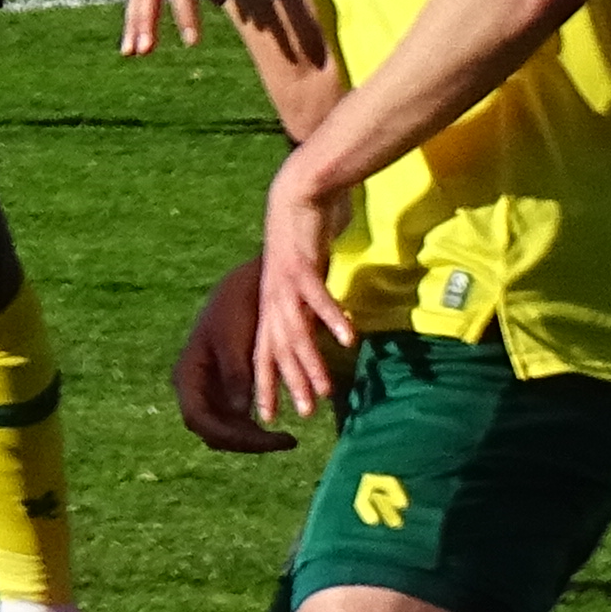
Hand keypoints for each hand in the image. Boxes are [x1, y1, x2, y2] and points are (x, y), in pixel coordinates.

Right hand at [170, 255, 292, 452]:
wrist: (247, 288)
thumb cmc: (238, 308)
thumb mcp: (235, 340)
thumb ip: (236, 375)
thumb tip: (240, 413)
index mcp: (187, 372)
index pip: (198, 418)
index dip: (228, 434)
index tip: (265, 437)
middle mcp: (194, 387)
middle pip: (211, 430)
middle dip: (245, 441)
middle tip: (285, 441)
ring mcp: (209, 390)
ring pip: (224, 430)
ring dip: (252, 439)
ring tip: (286, 439)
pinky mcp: (226, 390)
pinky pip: (236, 421)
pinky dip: (256, 429)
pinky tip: (280, 430)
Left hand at [252, 168, 352, 424]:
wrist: (297, 194)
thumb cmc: (304, 239)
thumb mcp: (305, 281)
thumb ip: (310, 309)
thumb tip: (326, 337)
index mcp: (270, 305)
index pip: (263, 353)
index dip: (265, 385)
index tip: (268, 417)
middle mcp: (272, 299)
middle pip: (277, 350)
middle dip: (289, 384)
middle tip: (304, 415)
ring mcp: (284, 283)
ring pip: (295, 331)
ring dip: (310, 362)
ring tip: (324, 390)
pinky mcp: (302, 264)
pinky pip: (317, 297)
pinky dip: (332, 318)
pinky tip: (347, 339)